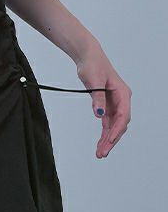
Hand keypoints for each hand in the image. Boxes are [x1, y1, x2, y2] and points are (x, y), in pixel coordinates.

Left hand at [75, 44, 131, 158]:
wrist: (88, 58)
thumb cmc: (92, 66)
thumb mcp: (93, 82)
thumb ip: (97, 98)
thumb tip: (99, 114)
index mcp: (123, 93)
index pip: (123, 116)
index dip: (116, 130)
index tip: (109, 141)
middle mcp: (121, 100)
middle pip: (119, 125)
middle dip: (111, 140)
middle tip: (102, 154)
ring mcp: (114, 104)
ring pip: (113, 127)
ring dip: (107, 140)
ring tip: (100, 154)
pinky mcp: (106, 106)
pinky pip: (107, 124)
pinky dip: (104, 134)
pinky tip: (100, 145)